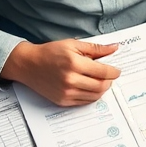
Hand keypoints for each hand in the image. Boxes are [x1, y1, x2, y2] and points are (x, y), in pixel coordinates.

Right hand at [2, 39, 121, 106]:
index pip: (103, 72)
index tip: (116, 70)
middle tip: (109, 76)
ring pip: (95, 96)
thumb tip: (114, 48)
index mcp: (74, 63)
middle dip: (109, 81)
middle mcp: (70, 80)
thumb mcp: (73, 44)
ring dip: (102, 89)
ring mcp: (66, 92)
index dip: (114, 72)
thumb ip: (95, 48)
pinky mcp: (62, 101)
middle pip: (101, 86)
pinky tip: (89, 87)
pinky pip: (84, 102)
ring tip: (99, 81)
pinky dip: (91, 95)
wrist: (29, 64)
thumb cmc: (50, 52)